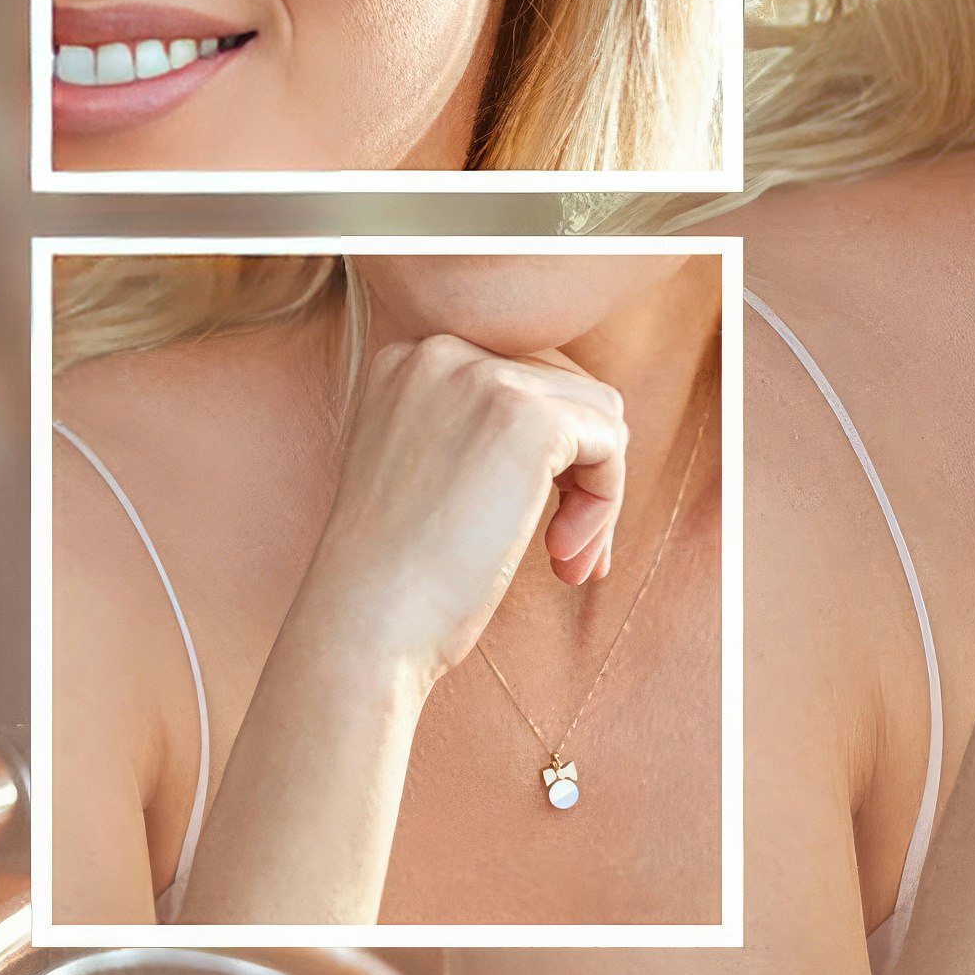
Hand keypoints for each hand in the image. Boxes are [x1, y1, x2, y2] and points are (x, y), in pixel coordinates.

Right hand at [288, 333, 629, 689]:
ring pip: (598, 416)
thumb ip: (488, 428)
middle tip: (569, 550)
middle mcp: (440, 350)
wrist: (364, 624)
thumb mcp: (429, 469)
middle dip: (580, 472)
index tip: (543, 522)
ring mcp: (483, 378)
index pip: (523, 376)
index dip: (549, 453)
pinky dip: (604, 503)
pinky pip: (610, 443)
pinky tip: (562, 557)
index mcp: (409, 358)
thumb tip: (602, 425)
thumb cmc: (398, 572)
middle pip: (567, 389)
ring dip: (597, 495)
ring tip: (566, 560)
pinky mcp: (529, 418)